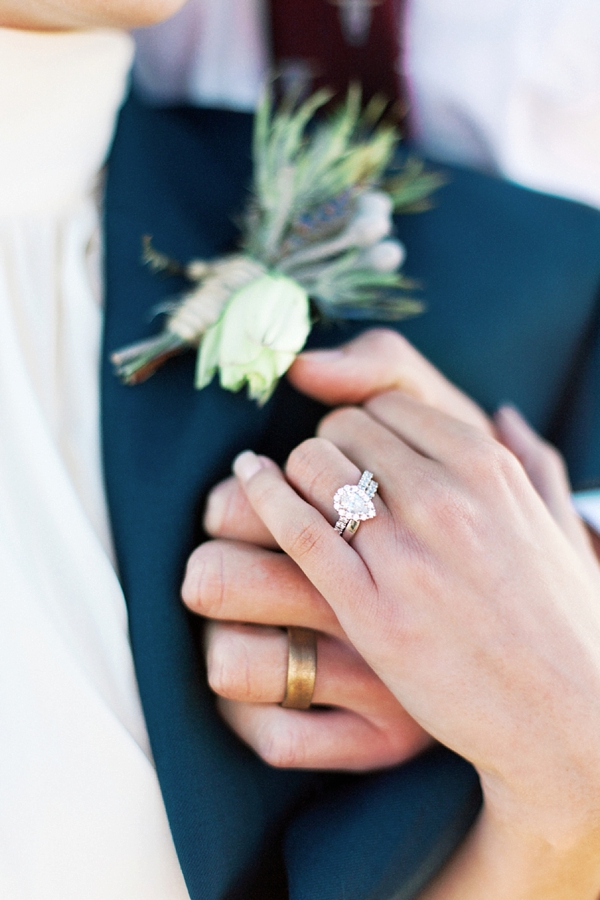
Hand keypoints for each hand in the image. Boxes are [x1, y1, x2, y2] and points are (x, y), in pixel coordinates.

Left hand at [230, 392, 599, 895]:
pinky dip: (261, 494)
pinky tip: (247, 481)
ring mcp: (406, 555)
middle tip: (318, 474)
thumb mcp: (558, 525)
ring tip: (289, 490)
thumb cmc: (564, 619)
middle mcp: (445, 499)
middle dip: (323, 447)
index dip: (360, 422)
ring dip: (291, 472)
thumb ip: (535, 460)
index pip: (387, 404)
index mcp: (488, 467)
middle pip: (341, 431)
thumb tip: (507, 412)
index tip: (354, 448)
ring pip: (311, 468)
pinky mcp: (370, 611)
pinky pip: (296, 528)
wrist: (566, 715)